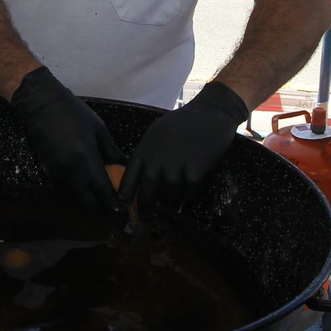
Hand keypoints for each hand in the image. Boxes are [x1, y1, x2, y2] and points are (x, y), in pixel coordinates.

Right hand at [9, 67, 124, 212]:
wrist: (42, 105)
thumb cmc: (74, 113)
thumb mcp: (98, 129)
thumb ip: (111, 150)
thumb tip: (125, 165)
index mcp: (86, 159)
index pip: (102, 190)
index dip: (113, 203)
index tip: (123, 210)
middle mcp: (71, 171)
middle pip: (87, 201)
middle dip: (100, 206)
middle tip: (111, 204)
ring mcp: (57, 173)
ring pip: (76, 195)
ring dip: (88, 198)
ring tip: (100, 194)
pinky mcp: (48, 170)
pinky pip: (66, 186)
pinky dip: (76, 188)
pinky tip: (84, 182)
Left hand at [119, 82, 248, 209]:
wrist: (210, 112)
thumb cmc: (182, 123)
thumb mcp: (157, 134)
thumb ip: (149, 154)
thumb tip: (142, 177)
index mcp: (145, 148)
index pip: (129, 176)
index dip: (125, 194)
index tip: (121, 208)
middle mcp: (157, 157)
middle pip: (147, 190)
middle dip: (146, 207)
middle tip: (147, 218)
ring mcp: (176, 162)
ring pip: (170, 192)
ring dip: (173, 197)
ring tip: (176, 197)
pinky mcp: (195, 167)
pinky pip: (189, 189)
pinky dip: (189, 192)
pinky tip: (191, 188)